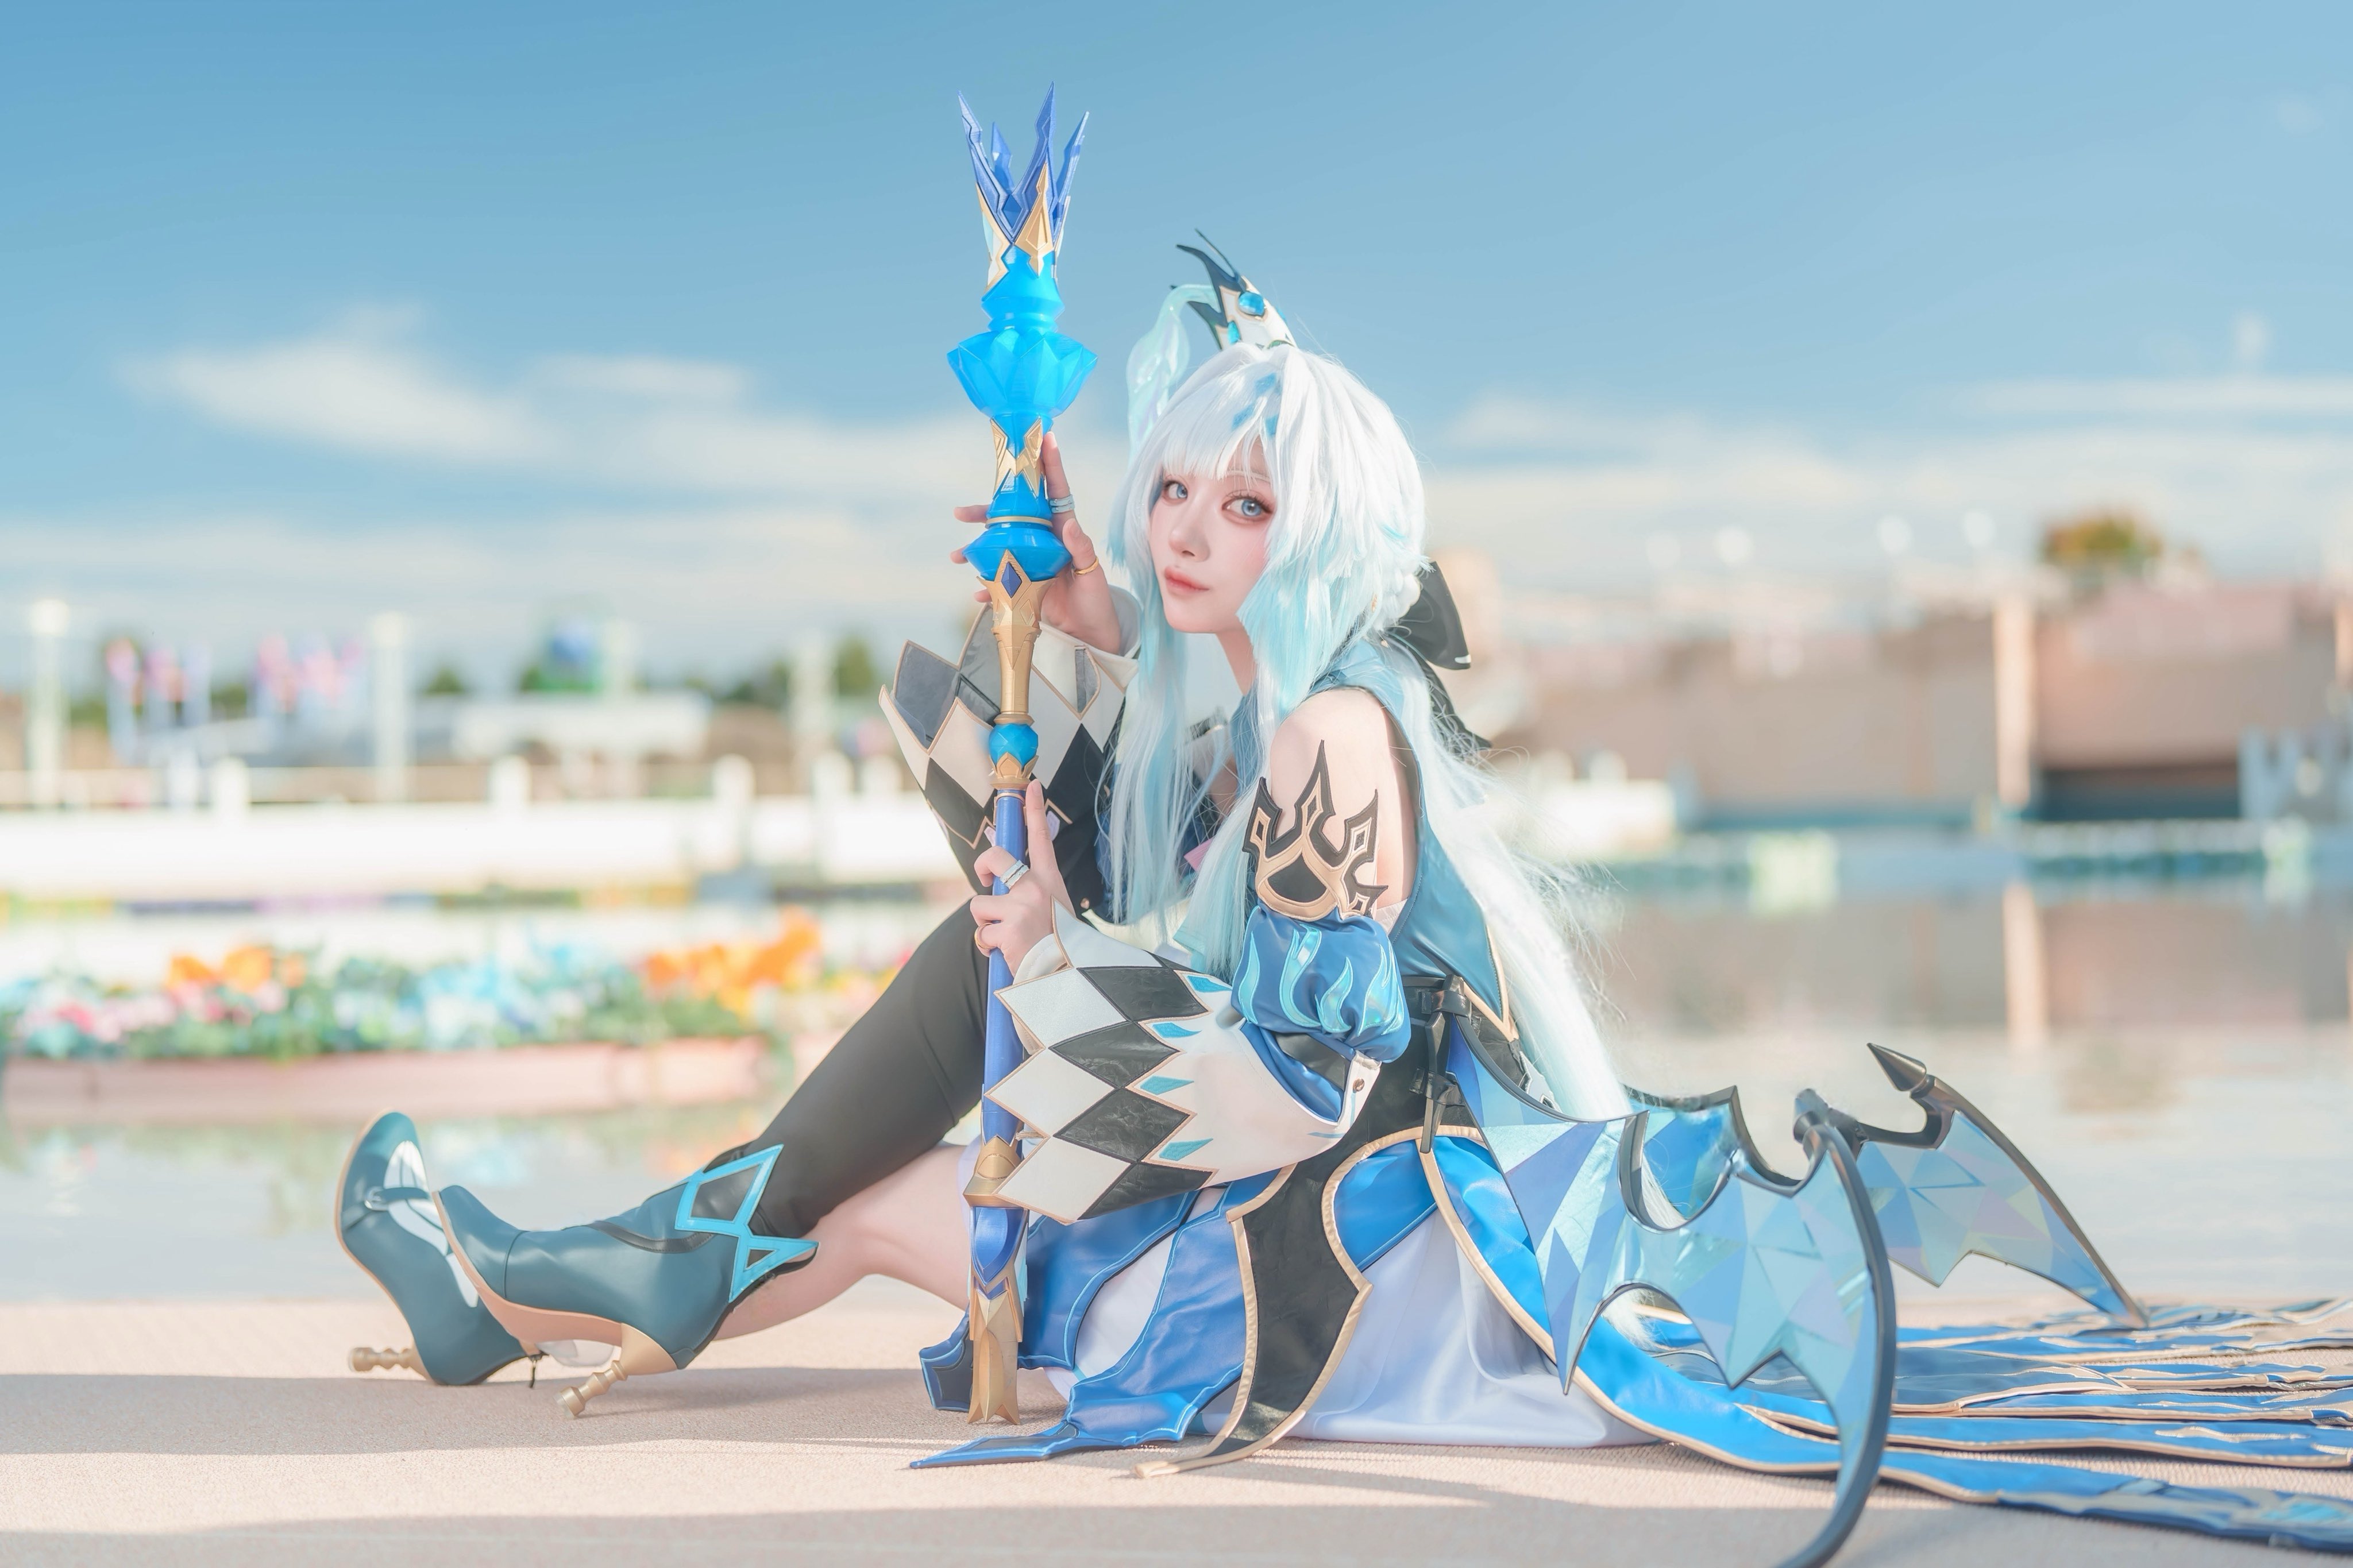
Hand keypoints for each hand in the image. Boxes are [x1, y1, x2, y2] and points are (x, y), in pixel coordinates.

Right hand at [948, 432, 1125, 653]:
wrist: (1092, 634)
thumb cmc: (1097, 600)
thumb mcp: (1093, 574)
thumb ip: (1081, 549)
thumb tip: (1070, 524)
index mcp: (1063, 530)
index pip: (1054, 491)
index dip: (1048, 464)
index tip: (1042, 437)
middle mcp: (1044, 540)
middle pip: (1012, 517)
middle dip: (985, 512)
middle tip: (961, 513)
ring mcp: (1031, 561)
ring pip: (998, 546)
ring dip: (976, 550)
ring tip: (957, 556)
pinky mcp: (1024, 585)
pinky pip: (999, 581)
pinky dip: (986, 587)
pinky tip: (977, 593)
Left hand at [970, 780, 1072, 970]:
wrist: (1066, 979)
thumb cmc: (1059, 945)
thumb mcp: (1052, 909)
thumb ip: (1029, 890)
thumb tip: (999, 870)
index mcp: (1050, 881)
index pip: (1041, 838)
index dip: (1034, 809)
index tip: (1031, 786)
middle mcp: (1035, 888)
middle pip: (994, 858)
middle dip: (983, 868)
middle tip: (987, 881)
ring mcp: (1020, 907)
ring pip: (980, 905)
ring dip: (987, 924)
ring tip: (1009, 938)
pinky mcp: (1006, 930)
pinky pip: (982, 934)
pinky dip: (989, 946)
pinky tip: (1009, 954)